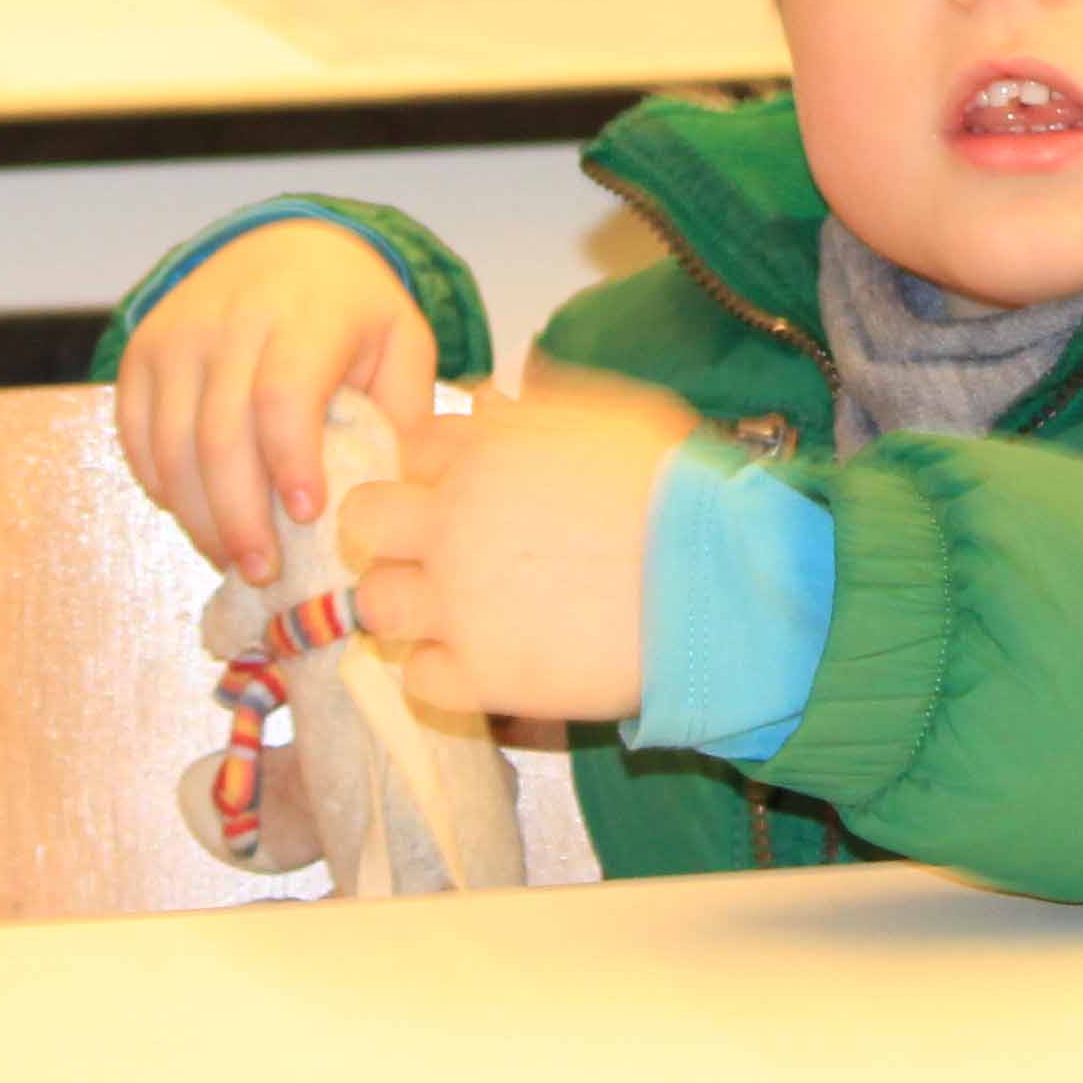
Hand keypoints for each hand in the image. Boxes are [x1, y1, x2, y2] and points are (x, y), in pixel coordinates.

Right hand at [110, 222, 439, 583]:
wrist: (283, 247)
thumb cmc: (353, 313)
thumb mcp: (402, 343)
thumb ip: (404, 414)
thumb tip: (390, 500)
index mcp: (307, 313)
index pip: (284, 394)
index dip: (290, 462)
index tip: (307, 515)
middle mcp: (231, 319)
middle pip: (219, 434)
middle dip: (239, 517)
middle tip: (265, 571)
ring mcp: (177, 336)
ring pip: (172, 445)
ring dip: (199, 517)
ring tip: (235, 559)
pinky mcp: (141, 355)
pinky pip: (139, 438)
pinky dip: (165, 489)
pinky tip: (201, 517)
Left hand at [334, 366, 692, 722]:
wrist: (718, 585)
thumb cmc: (679, 494)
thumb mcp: (612, 419)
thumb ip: (538, 409)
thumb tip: (490, 404)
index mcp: (486, 452)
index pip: (410, 446)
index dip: (432, 468)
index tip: (459, 487)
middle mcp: (455, 522)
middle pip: (364, 519)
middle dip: (391, 532)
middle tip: (436, 549)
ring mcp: (460, 603)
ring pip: (374, 603)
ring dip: (407, 605)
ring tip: (455, 611)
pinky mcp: (480, 676)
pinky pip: (416, 677)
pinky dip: (441, 672)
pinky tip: (481, 659)